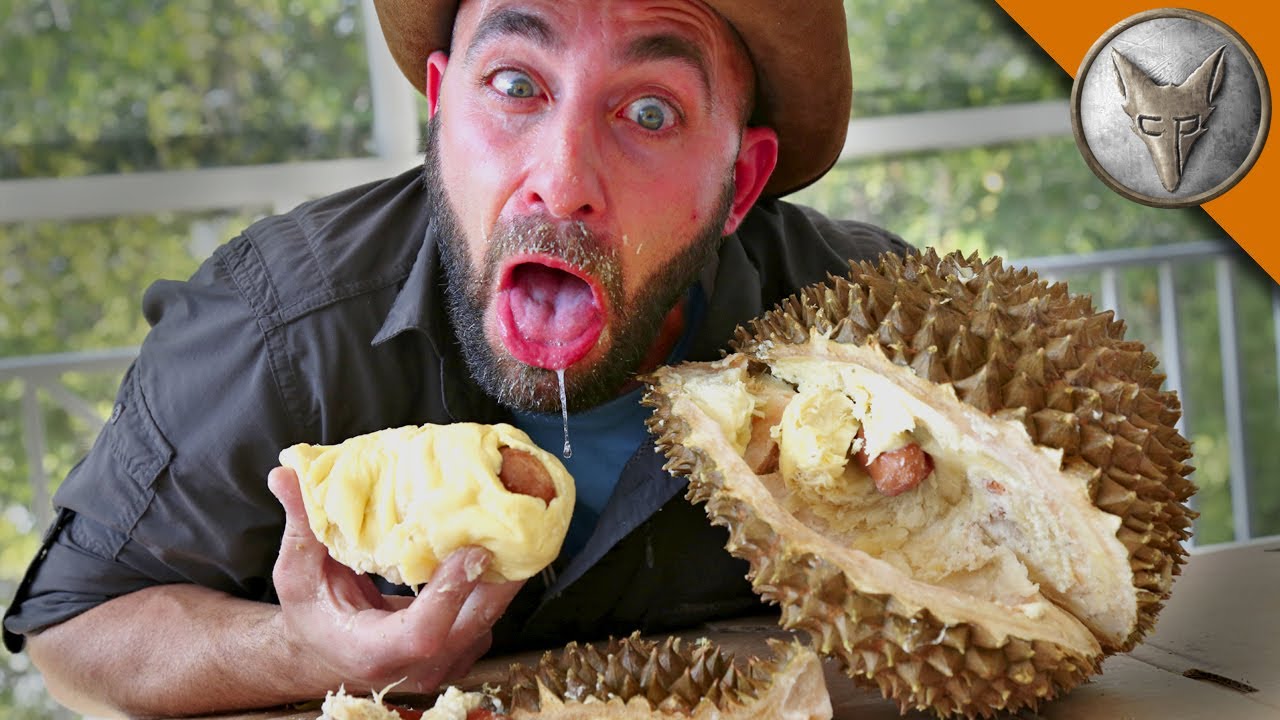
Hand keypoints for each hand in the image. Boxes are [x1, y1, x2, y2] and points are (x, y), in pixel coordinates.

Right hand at [267, 467, 523, 693]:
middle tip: (513, 522)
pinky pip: (487, 620)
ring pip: (487, 620)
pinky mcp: (459, 656)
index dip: (450, 592)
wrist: (324, 652)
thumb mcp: (298, 570)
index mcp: (371, 650)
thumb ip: (302, 523)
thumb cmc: (311, 612)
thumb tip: (286, 473)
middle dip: (497, 574)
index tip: (472, 549)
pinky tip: (496, 549)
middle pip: (473, 624)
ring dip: (502, 576)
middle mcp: (414, 668)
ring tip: (512, 527)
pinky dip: (493, 585)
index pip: (422, 633)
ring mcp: (442, 667)